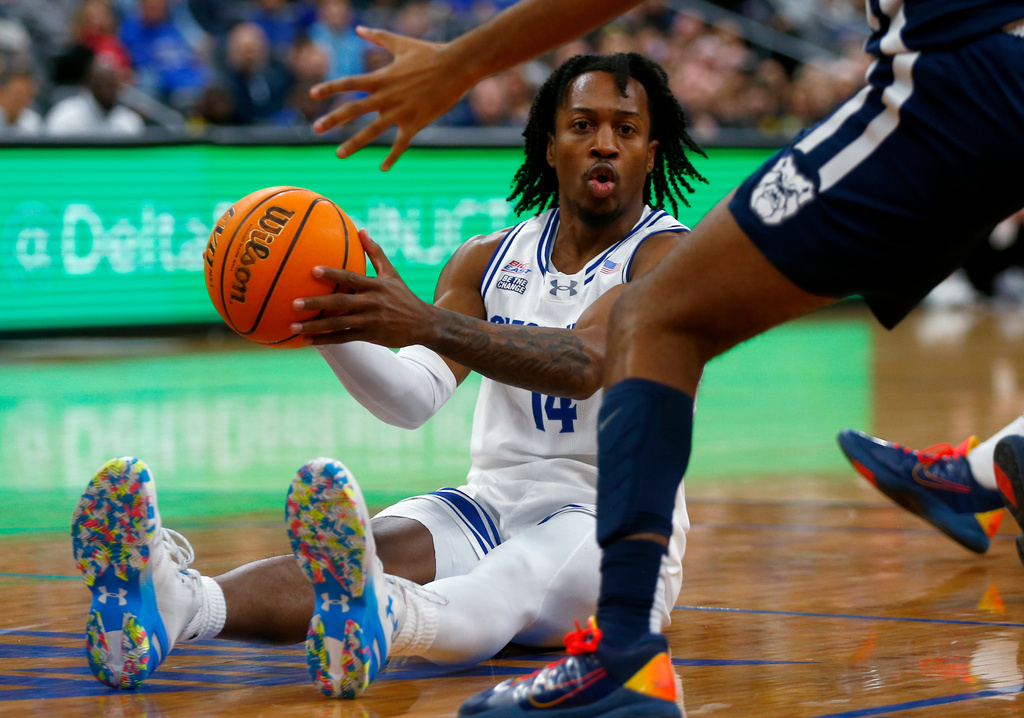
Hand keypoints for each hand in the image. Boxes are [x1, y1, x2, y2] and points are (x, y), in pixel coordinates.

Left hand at [291, 230, 438, 346]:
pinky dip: (325, 340)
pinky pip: (343, 338)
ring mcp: (370, 321)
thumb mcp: (392, 273)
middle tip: (294, 303)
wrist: (423, 323)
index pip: (351, 278)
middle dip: (316, 303)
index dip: (333, 274)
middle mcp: (371, 303)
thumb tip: (361, 230)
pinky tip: (307, 340)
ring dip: (315, 326)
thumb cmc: (403, 296)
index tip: (313, 271)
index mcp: (375, 286)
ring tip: (293, 326)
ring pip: (338, 324)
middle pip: (340, 302)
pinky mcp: (369, 335)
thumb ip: (375, 253)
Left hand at [310, 27, 472, 170]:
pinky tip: (383, 168)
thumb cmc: (430, 53)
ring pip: (372, 131)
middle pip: (354, 109)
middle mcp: (387, 96)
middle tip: (315, 129)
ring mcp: (401, 111)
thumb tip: (358, 28)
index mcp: (381, 77)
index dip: (329, 87)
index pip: (349, 83)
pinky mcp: (416, 122)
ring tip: (339, 154)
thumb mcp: (401, 43)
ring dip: (354, 143)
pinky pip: (400, 144)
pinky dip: (392, 156)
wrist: (457, 66)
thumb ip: (377, 36)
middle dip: (333, 119)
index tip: (312, 93)